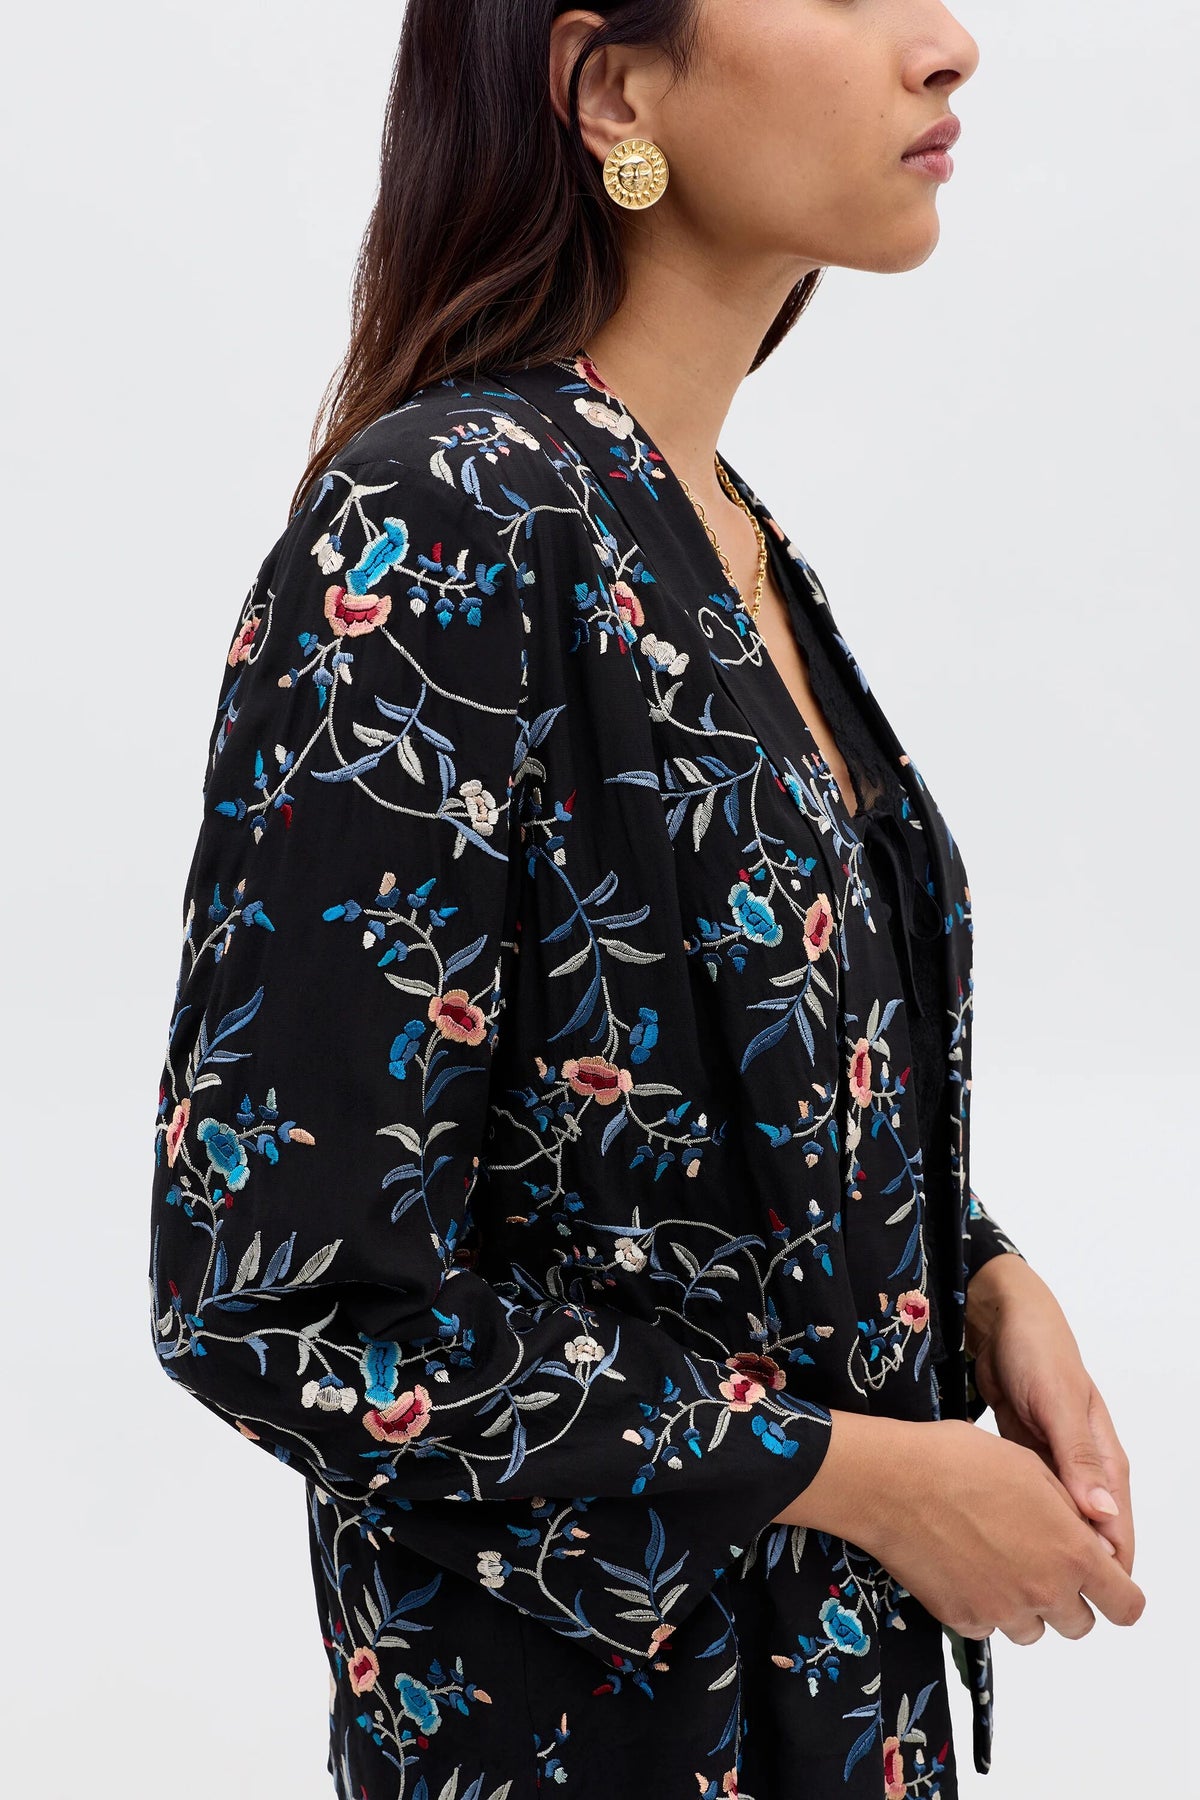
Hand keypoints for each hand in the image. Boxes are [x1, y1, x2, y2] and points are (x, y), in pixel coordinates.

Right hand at [781, 1409, 1145, 1647]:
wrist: (891, 1483)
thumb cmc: (958, 1461)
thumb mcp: (1030, 1467)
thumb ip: (1071, 1512)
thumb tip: (1093, 1538)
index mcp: (1070, 1551)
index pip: (1124, 1605)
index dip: (1119, 1596)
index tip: (1106, 1586)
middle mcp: (1043, 1590)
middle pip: (1079, 1624)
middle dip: (1067, 1598)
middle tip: (1039, 1562)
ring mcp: (1003, 1611)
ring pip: (1033, 1629)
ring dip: (1025, 1604)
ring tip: (995, 1559)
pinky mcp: (964, 1621)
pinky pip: (989, 1626)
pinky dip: (983, 1605)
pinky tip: (963, 1565)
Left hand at [965, 1252, 1136, 1576]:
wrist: (1001, 1317)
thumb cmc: (1038, 1349)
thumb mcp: (1059, 1402)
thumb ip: (1078, 1458)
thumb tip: (1103, 1517)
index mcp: (1104, 1459)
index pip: (1115, 1532)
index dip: (1105, 1572)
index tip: (1087, 1605)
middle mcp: (1083, 1468)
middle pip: (1087, 1537)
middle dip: (1072, 1571)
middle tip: (1045, 1607)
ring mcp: (1053, 1465)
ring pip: (1056, 1525)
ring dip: (1045, 1551)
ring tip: (1020, 1586)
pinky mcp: (1024, 1459)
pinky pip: (1030, 1504)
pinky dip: (1022, 1525)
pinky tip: (1001, 1546)